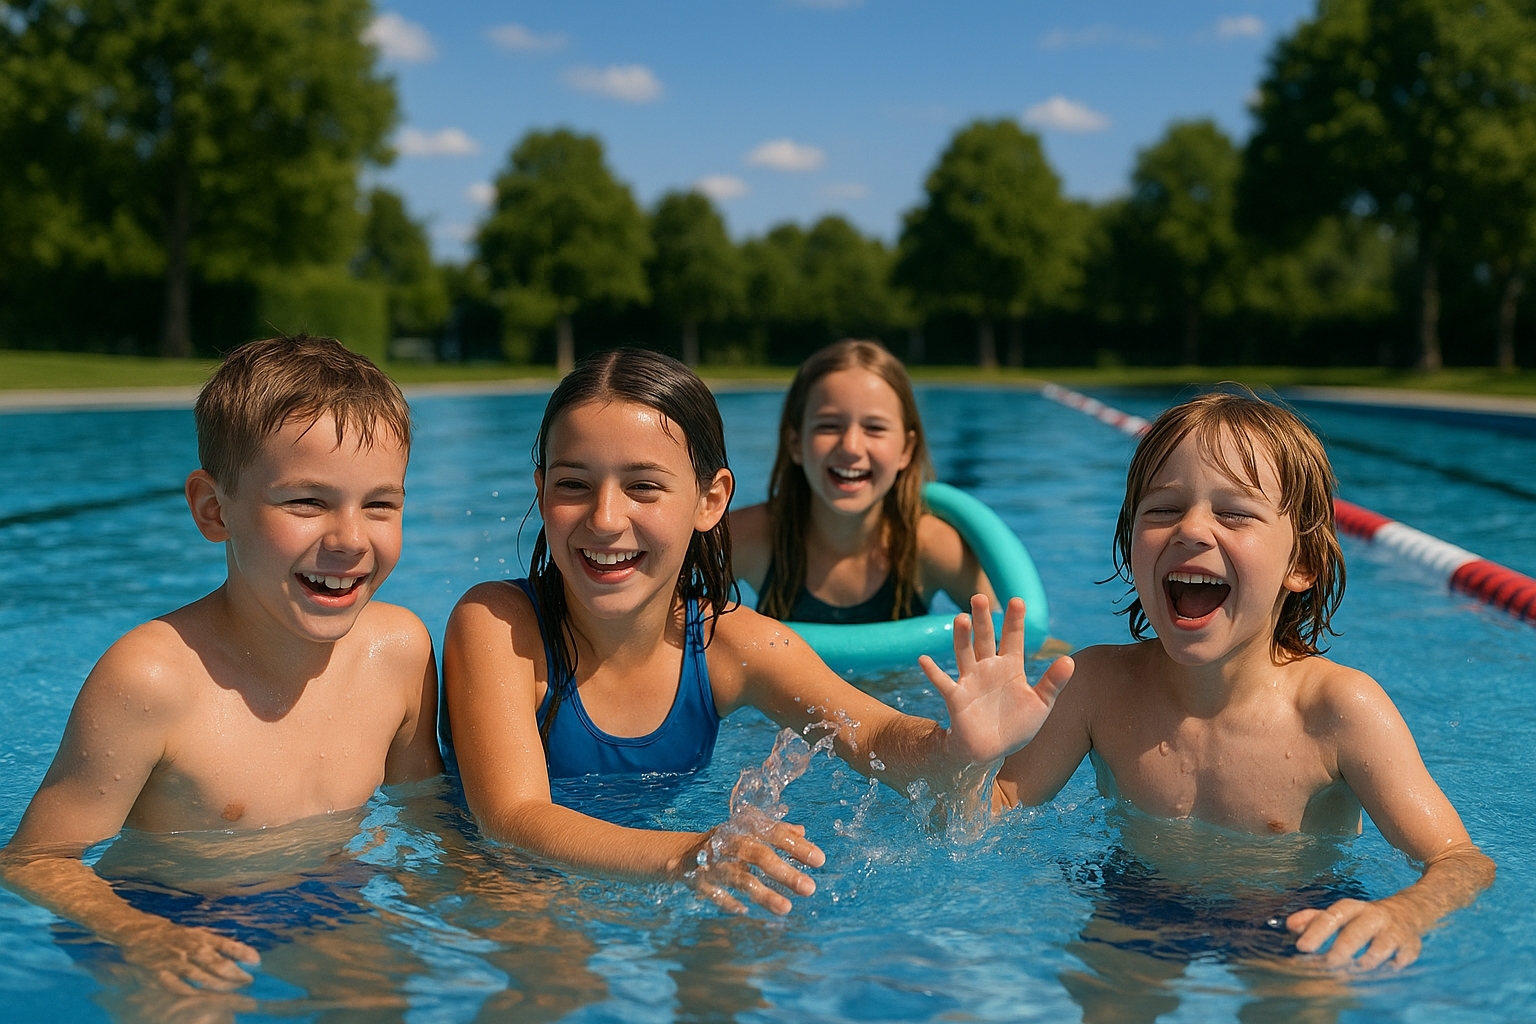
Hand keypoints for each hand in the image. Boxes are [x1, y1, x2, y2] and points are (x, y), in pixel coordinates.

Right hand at [115, 916, 260, 992]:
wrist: (138, 931)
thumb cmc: (174, 934)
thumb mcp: (198, 933)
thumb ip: (219, 943)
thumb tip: (246, 955)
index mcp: (202, 937)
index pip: (228, 944)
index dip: (243, 953)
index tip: (257, 962)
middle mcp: (191, 948)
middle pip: (218, 964)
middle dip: (236, 975)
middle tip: (249, 983)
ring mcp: (176, 962)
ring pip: (202, 977)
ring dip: (220, 986)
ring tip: (235, 993)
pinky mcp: (160, 974)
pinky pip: (178, 987)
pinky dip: (192, 994)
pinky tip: (204, 999)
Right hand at [677, 818, 824, 915]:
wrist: (679, 853)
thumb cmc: (724, 841)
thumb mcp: (748, 831)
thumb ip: (775, 831)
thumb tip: (802, 831)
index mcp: (744, 827)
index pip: (775, 833)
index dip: (797, 845)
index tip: (820, 860)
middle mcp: (730, 842)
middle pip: (759, 855)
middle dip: (784, 872)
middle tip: (809, 888)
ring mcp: (713, 863)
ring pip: (740, 878)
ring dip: (763, 894)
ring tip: (786, 909)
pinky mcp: (698, 881)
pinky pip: (714, 893)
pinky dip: (728, 902)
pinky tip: (743, 911)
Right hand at [918, 595, 1072, 764]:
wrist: (993, 750)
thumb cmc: (1017, 725)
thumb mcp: (1041, 704)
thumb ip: (1053, 682)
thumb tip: (1069, 659)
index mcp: (1010, 667)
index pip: (1013, 638)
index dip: (1014, 620)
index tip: (1017, 600)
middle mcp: (989, 668)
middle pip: (985, 639)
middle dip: (983, 619)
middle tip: (979, 597)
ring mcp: (971, 681)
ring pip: (965, 654)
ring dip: (962, 637)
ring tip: (961, 619)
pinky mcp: (956, 697)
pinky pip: (943, 683)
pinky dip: (933, 672)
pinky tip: (923, 659)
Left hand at [1287, 897, 1422, 969]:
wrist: (1409, 911)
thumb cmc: (1364, 917)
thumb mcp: (1339, 913)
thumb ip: (1313, 919)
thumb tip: (1289, 925)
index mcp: (1352, 909)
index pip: (1332, 917)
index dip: (1317, 932)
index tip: (1302, 947)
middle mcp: (1373, 917)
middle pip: (1356, 932)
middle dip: (1342, 949)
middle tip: (1328, 963)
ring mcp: (1394, 932)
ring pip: (1382, 946)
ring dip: (1368, 959)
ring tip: (1356, 968)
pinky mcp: (1410, 947)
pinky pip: (1402, 959)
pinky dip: (1393, 967)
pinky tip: (1384, 971)